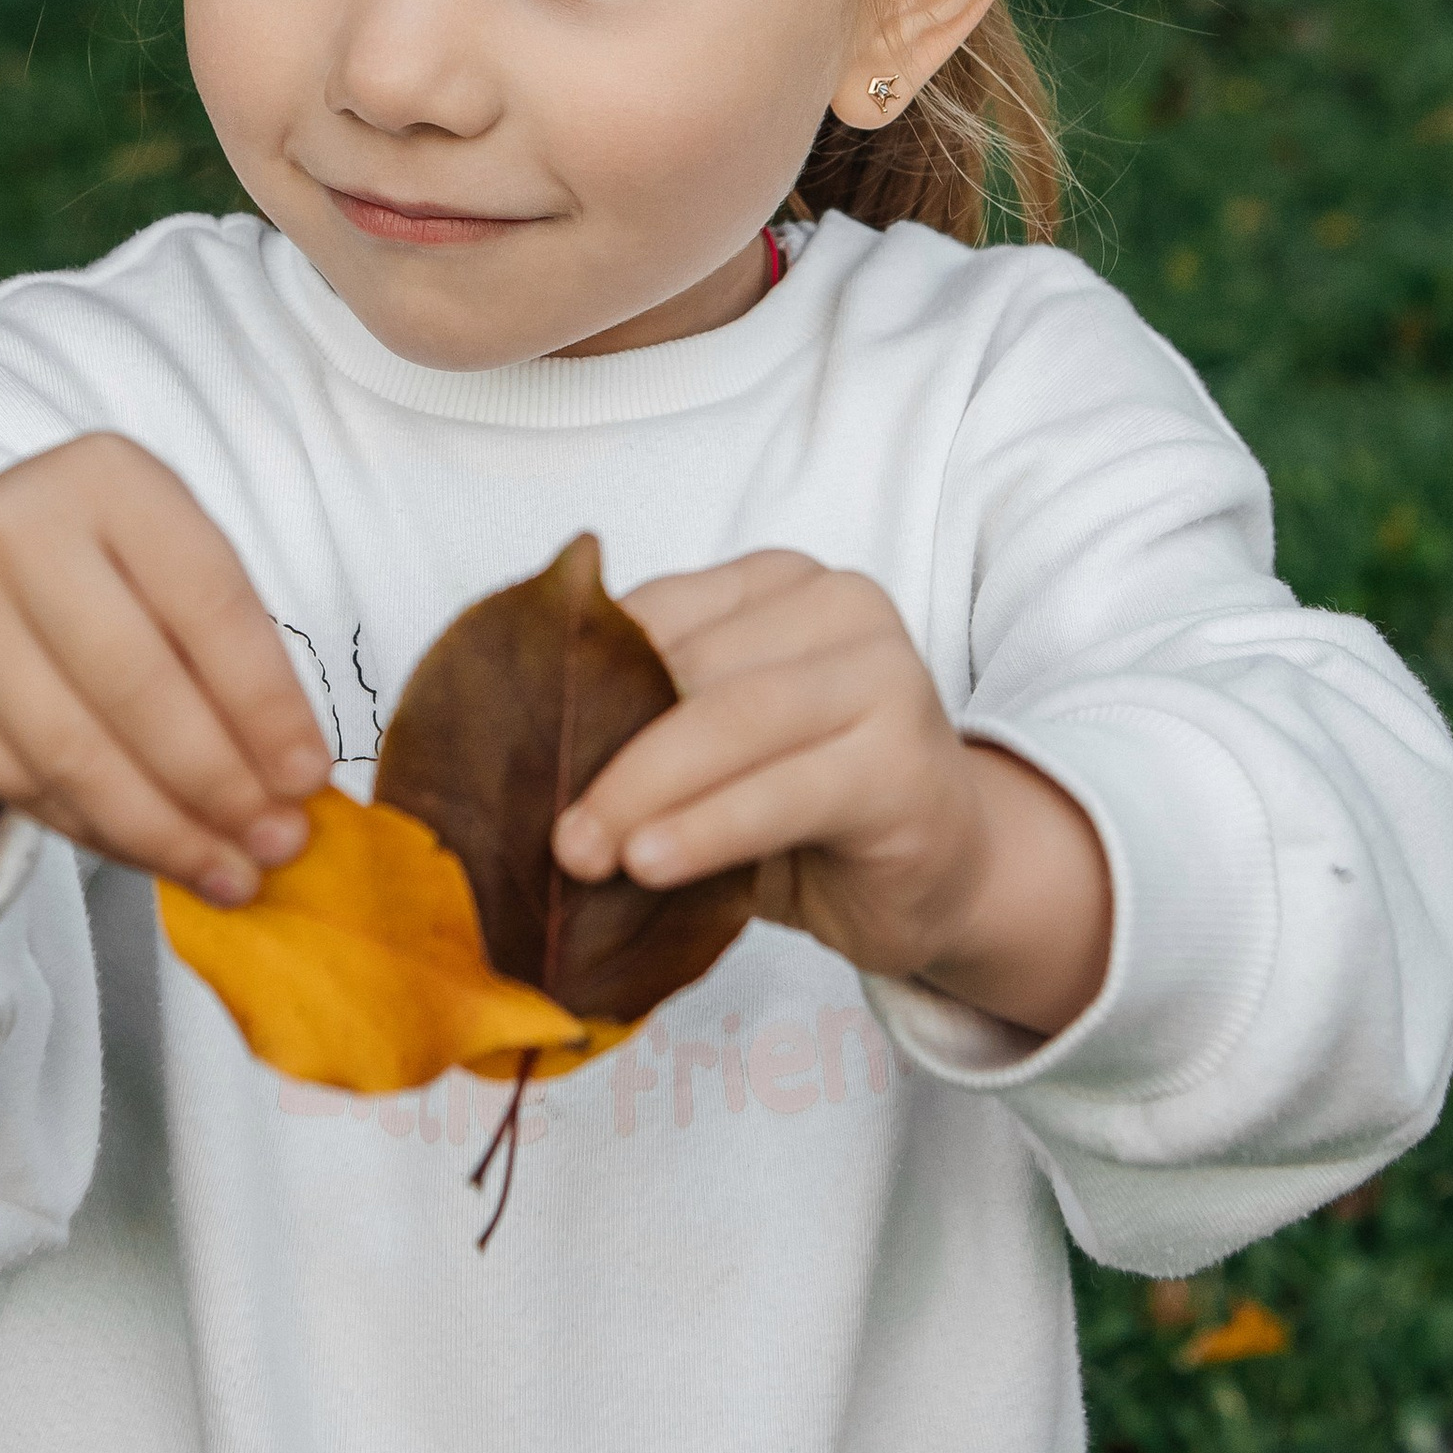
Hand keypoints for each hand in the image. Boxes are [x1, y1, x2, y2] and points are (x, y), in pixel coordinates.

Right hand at [0, 435, 334, 902]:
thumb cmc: (91, 582)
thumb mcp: (160, 570)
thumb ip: (226, 656)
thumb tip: (292, 787)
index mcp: (107, 478)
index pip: (206, 600)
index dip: (264, 701)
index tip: (309, 779)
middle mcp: (16, 529)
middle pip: (137, 683)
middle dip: (219, 781)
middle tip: (277, 844)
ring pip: (77, 753)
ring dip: (165, 831)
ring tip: (231, 874)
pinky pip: (29, 787)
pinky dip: (104, 834)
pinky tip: (154, 852)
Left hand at [547, 551, 1110, 1037]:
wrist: (945, 870)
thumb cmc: (807, 809)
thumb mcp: (714, 750)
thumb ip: (642, 724)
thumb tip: (508, 749)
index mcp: (776, 582)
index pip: (653, 616)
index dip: (571, 684)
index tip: (506, 751)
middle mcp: (840, 605)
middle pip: (690, 668)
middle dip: (603, 752)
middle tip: (545, 830)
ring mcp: (886, 675)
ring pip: (734, 720)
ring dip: (644, 790)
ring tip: (583, 855)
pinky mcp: (905, 761)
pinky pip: (785, 792)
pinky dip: (709, 828)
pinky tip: (652, 864)